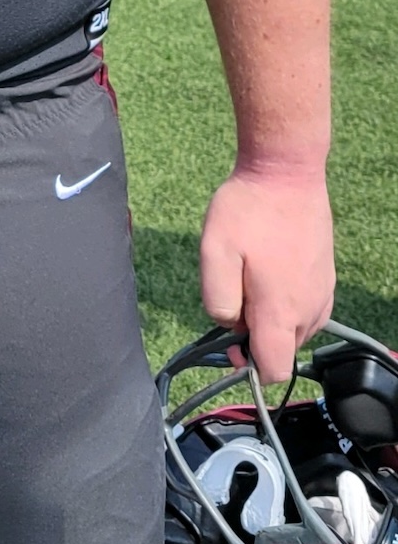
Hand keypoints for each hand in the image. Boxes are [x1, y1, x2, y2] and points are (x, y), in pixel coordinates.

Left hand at [200, 162, 334, 384]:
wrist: (287, 173)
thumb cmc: (249, 210)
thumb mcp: (215, 253)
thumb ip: (218, 301)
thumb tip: (229, 325)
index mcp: (282, 311)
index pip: (274, 370)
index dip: (250, 366)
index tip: (231, 339)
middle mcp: (310, 310)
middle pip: (282, 350)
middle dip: (257, 336)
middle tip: (237, 294)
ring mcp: (323, 294)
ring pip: (295, 331)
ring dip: (272, 319)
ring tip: (253, 278)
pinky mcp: (327, 279)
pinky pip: (307, 311)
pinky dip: (287, 304)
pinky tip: (270, 274)